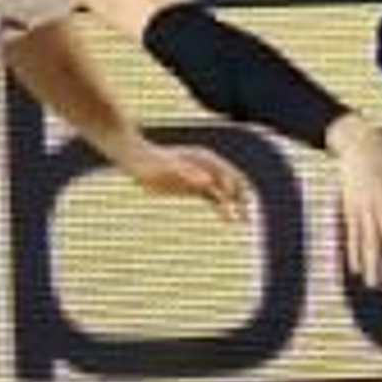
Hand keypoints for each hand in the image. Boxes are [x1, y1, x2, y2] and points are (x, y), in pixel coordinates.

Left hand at [123, 143, 250, 223]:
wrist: (135, 158)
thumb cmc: (151, 163)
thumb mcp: (167, 169)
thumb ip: (188, 175)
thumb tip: (208, 182)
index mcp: (204, 159)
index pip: (228, 175)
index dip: (234, 190)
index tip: (235, 208)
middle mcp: (206, 166)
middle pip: (232, 182)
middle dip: (241, 199)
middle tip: (247, 219)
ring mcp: (200, 176)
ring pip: (224, 191)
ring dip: (234, 205)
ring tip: (242, 222)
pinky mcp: (192, 186)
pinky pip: (213, 197)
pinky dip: (222, 207)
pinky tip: (227, 219)